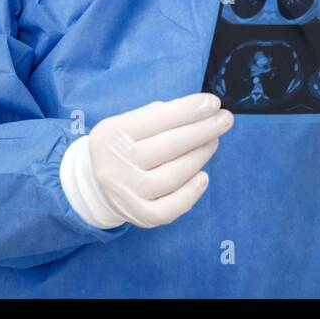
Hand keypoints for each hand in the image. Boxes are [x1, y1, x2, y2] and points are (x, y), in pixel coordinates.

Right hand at [61, 93, 231, 228]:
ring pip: (173, 176)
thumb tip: (201, 109)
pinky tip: (203, 177)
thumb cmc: (124, 144)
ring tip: (213, 141)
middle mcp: (114, 164)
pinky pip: (170, 208)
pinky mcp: (138, 215)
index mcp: (111, 135)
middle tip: (224, 120)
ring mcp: (125, 193)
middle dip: (202, 130)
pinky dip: (191, 194)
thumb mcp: (129, 123)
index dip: (188, 110)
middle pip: (168, 146)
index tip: (213, 103)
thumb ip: (160, 115)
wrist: (95, 181)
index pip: (156, 119)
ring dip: (200, 156)